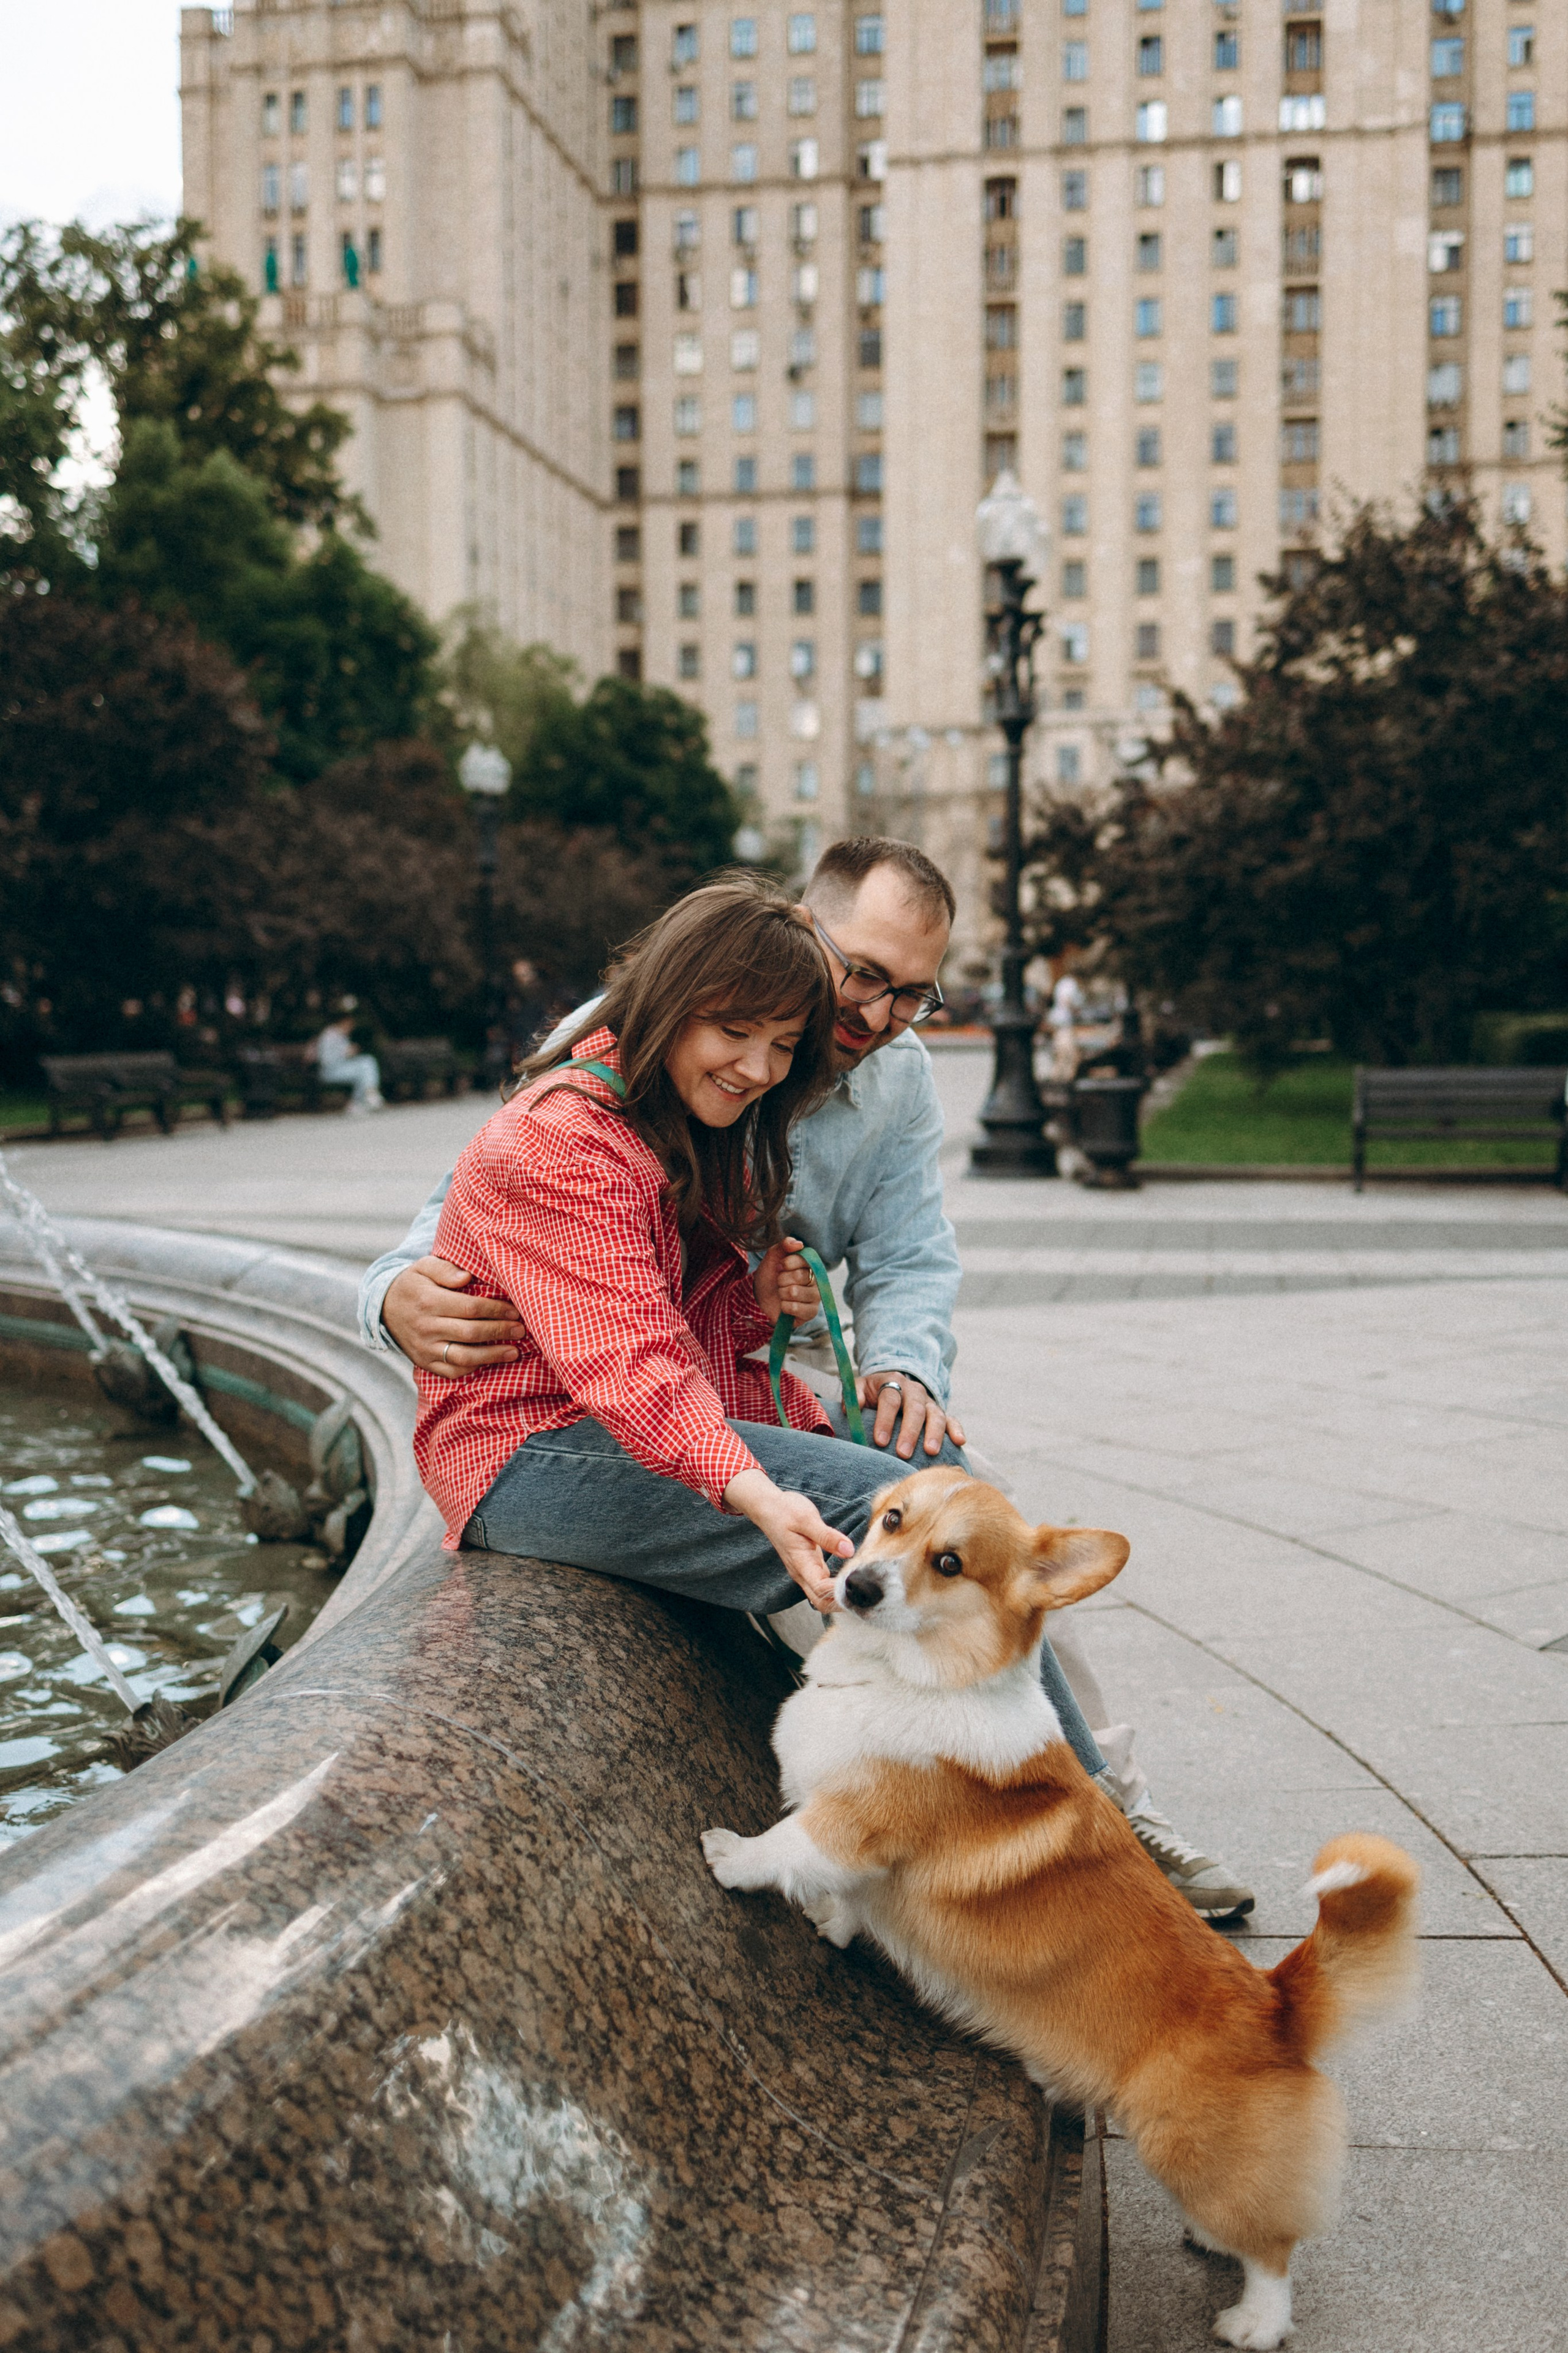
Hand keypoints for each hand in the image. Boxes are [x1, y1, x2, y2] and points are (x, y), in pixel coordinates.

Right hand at [382, 1257, 524, 1375]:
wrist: (383, 1308)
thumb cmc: (413, 1284)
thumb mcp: (423, 1267)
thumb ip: (445, 1269)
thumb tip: (466, 1278)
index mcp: (429, 1302)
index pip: (470, 1308)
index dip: (496, 1310)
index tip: (515, 1310)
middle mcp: (427, 1328)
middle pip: (471, 1333)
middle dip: (500, 1332)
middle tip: (521, 1330)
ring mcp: (425, 1348)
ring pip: (464, 1357)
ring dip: (492, 1356)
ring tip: (514, 1352)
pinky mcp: (424, 1363)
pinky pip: (452, 1371)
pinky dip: (473, 1368)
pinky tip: (490, 1361)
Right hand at [723, 1467, 852, 1610]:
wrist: (768, 1507)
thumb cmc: (785, 1511)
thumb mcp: (807, 1518)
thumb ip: (828, 1536)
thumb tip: (849, 1551)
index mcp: (801, 1563)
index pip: (821, 1589)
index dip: (839, 1591)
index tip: (859, 1583)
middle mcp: (801, 1572)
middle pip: (821, 1602)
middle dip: (841, 1603)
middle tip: (865, 1593)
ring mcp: (804, 1571)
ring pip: (821, 1597)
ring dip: (839, 1597)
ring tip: (862, 1587)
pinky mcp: (808, 1566)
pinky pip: (822, 1585)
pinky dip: (835, 1587)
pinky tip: (850, 1577)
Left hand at [753, 1235, 818, 1326]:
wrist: (760, 1299)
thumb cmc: (769, 1277)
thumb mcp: (772, 1257)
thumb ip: (784, 1245)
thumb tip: (798, 1244)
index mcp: (809, 1265)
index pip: (803, 1259)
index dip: (786, 1263)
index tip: (779, 1266)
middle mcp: (816, 1280)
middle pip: (798, 1276)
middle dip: (781, 1280)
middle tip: (780, 1283)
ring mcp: (815, 1297)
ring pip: (794, 1292)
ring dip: (781, 1293)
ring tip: (782, 1294)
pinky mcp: (811, 1312)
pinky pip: (795, 1308)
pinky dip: (784, 1307)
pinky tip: (785, 1306)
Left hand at [858, 1370, 965, 1460]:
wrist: (894, 1384)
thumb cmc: (874, 1393)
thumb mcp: (860, 1388)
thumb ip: (854, 1396)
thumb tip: (849, 1409)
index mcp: (893, 1381)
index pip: (890, 1399)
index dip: (885, 1420)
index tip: (879, 1441)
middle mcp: (914, 1391)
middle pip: (915, 1408)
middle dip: (910, 1431)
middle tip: (903, 1452)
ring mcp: (930, 1402)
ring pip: (936, 1415)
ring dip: (934, 1433)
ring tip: (930, 1452)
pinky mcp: (941, 1413)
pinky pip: (952, 1420)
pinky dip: (957, 1429)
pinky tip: (960, 1442)